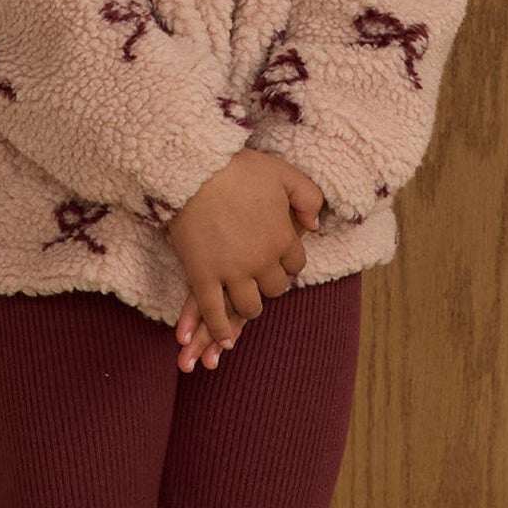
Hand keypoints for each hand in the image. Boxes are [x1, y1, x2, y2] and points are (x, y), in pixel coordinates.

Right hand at [168, 151, 325, 369]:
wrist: (194, 168)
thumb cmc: (238, 168)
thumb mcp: (284, 173)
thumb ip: (308, 197)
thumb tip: (313, 226)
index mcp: (282, 237)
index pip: (295, 265)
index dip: (286, 263)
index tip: (276, 259)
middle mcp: (261, 260)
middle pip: (275, 288)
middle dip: (269, 285)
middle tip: (257, 278)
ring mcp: (232, 270)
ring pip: (249, 305)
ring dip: (249, 308)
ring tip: (243, 305)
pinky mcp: (203, 274)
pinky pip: (213, 310)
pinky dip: (219, 328)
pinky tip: (224, 339)